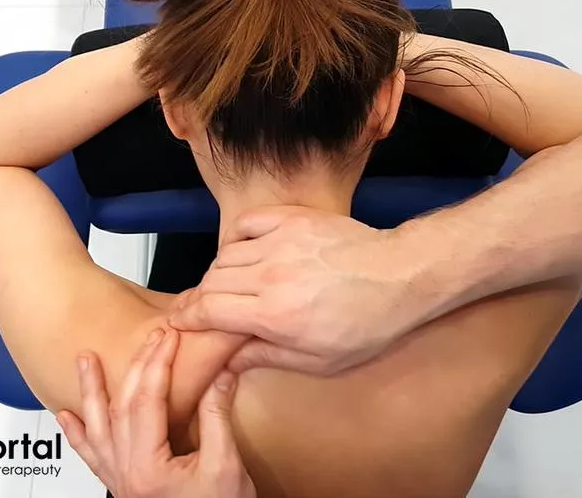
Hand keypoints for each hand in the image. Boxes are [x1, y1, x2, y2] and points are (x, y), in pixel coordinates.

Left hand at [56, 329, 254, 497]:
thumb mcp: (226, 465)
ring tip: (84, 360)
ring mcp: (119, 480)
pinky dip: (76, 435)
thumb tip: (221, 375)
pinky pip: (91, 457)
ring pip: (96, 428)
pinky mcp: (121, 485)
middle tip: (152, 338)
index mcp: (148, 468)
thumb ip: (218, 417)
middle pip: (123, 407)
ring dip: (89, 392)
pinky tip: (65, 417)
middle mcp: (126, 474)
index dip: (158, 364)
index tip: (169, 338)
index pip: (148, 401)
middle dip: (137, 366)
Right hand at [169, 206, 446, 375]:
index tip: (180, 320)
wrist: (401, 277)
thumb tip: (229, 361)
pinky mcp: (294, 220)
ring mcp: (282, 243)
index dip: (188, 316)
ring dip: (218, 272)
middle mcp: (272, 276)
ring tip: (226, 286)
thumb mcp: (319, 360)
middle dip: (199, 297)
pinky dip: (238, 237)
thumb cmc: (368, 322)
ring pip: (225, 254)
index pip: (210, 310)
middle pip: (211, 282)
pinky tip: (245, 251)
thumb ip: (267, 357)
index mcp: (276, 314)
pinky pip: (248, 223)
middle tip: (198, 307)